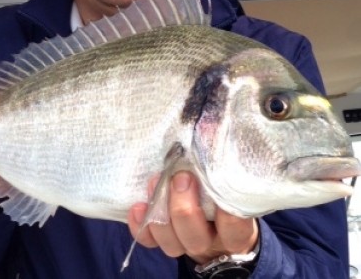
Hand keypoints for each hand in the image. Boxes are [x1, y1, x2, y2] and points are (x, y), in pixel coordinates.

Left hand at [128, 171, 258, 264]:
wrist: (215, 219)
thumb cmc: (225, 191)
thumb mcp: (233, 180)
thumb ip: (223, 162)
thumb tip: (210, 127)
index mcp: (235, 231)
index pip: (234, 227)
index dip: (225, 209)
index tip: (217, 180)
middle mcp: (210, 242)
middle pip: (196, 238)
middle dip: (184, 208)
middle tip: (181, 177)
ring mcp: (185, 244)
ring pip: (171, 243)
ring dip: (160, 214)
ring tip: (156, 181)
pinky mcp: (164, 241)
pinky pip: (149, 242)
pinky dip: (140, 226)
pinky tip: (138, 206)